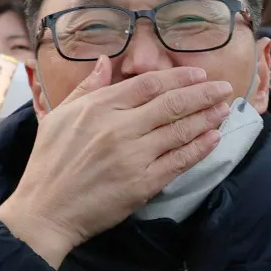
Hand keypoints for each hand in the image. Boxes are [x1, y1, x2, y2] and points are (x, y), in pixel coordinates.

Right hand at [0, 58, 233, 266]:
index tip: (199, 74)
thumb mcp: (59, 116)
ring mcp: (133, 156)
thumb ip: (87, 88)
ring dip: (207, 118)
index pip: (148, 84)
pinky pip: (178, 161)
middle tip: (224, 88)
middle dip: (203, 94)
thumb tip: (105, 61)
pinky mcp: (142, 184)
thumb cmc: (49, 162)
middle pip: (171, 103)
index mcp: (98, 107)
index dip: (178, 77)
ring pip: (179, 130)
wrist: (45, 210)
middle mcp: (118, 128)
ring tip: (225, 109)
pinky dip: (199, 148)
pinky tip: (214, 138)